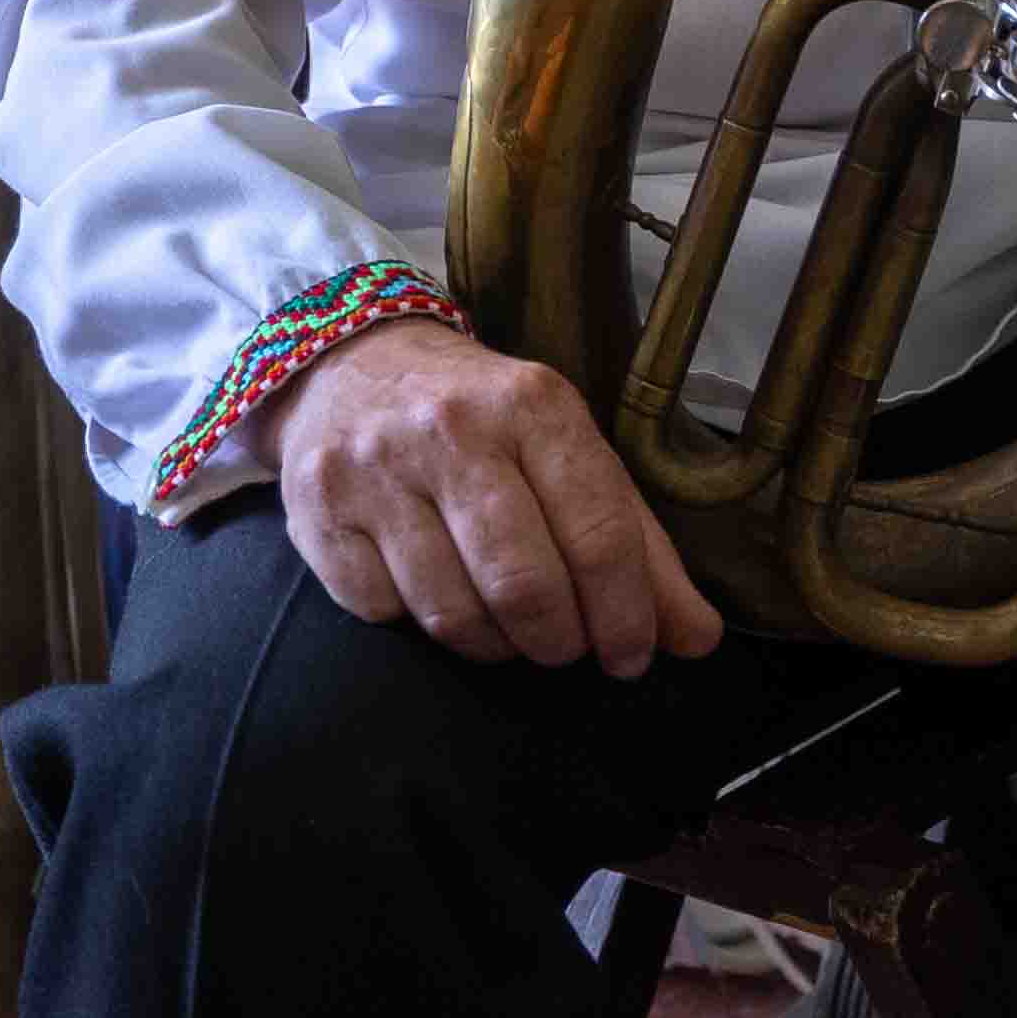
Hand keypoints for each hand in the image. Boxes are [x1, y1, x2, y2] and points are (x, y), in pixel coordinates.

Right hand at [263, 318, 725, 675]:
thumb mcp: (568, 448)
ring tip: (510, 631)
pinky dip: (421, 626)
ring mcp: (377, 471)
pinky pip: (385, 613)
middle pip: (524, 586)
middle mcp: (451, 431)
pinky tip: (439, 594)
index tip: (634, 655)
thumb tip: (698, 639)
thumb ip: (636, 542)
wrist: (352, 362)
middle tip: (568, 648)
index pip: (599, 534)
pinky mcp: (318, 511)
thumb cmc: (483, 418)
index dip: (627, 616)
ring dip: (496, 646)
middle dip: (560, 642)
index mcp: (532, 405)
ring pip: (453, 615)